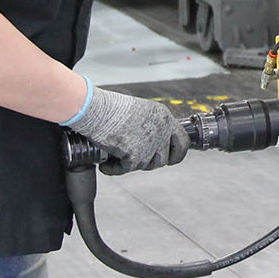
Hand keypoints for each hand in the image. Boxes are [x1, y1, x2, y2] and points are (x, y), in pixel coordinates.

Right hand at [67, 87, 190, 173]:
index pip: (183, 142)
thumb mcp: (140, 111)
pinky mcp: (134, 155)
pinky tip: (106, 164)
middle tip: (137, 160)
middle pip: (164, 159)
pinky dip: (114, 169)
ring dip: (132, 164)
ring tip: (118, 156)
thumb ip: (150, 125)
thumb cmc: (111, 107)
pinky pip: (125, 170)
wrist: (96, 108)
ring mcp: (149, 144)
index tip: (171, 158)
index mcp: (164, 117)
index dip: (176, 153)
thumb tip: (150, 143)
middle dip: (151, 162)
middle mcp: (161, 131)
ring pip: (146, 166)